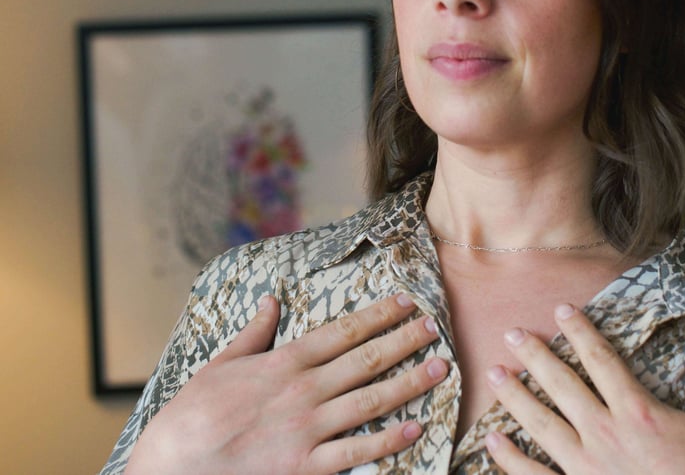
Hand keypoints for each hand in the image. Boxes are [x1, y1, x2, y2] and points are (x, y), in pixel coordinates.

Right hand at [125, 293, 447, 474]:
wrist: (173, 468)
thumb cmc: (193, 414)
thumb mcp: (222, 362)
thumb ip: (254, 331)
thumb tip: (272, 299)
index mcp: (285, 361)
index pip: (344, 331)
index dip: (379, 315)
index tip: (406, 302)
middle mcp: (304, 390)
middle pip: (366, 359)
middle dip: (404, 341)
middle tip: (435, 327)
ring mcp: (308, 430)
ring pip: (370, 400)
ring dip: (409, 382)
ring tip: (439, 367)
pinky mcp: (306, 468)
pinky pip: (357, 452)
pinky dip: (388, 440)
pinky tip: (414, 428)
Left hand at [484, 304, 684, 473]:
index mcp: (636, 412)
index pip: (601, 360)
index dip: (580, 331)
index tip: (561, 309)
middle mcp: (605, 433)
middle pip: (561, 384)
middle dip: (534, 356)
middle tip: (511, 333)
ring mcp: (586, 467)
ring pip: (542, 423)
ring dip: (514, 397)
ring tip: (493, 374)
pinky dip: (511, 460)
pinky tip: (492, 440)